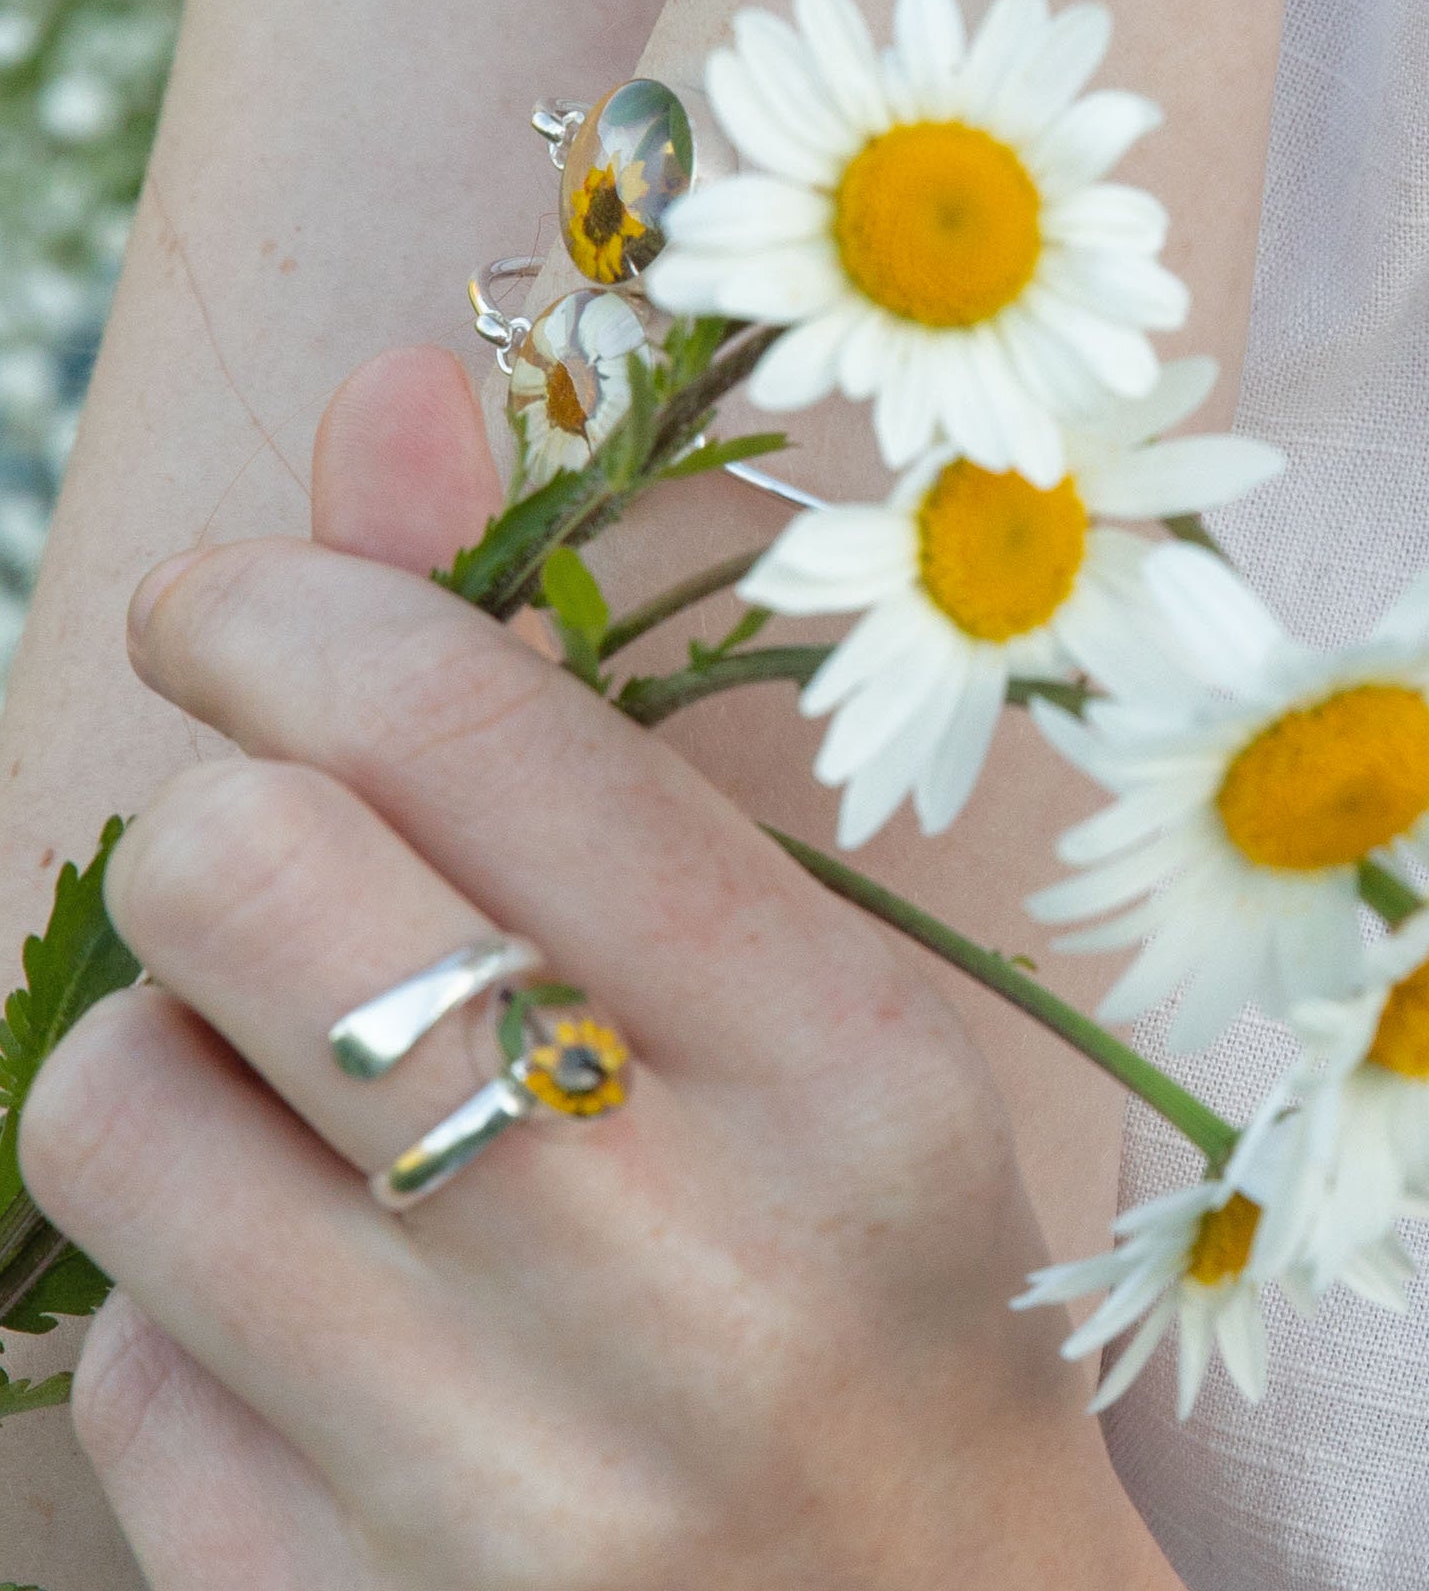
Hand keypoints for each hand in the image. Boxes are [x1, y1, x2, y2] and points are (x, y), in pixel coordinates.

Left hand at [20, 348, 1171, 1590]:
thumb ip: (572, 703)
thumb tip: (390, 393)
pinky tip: (327, 1310)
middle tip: (294, 865)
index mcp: (842, 1064)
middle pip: (233, 872)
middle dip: (220, 815)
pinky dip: (182, 1276)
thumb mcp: (812, 998)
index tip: (240, 616)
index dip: (288, 607)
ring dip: (174, 1045)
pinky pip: (109, 1346)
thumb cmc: (881, 1282)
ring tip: (317, 1102)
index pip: (466, 724)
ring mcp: (491, 1476)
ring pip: (107, 1097)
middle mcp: (679, 1265)